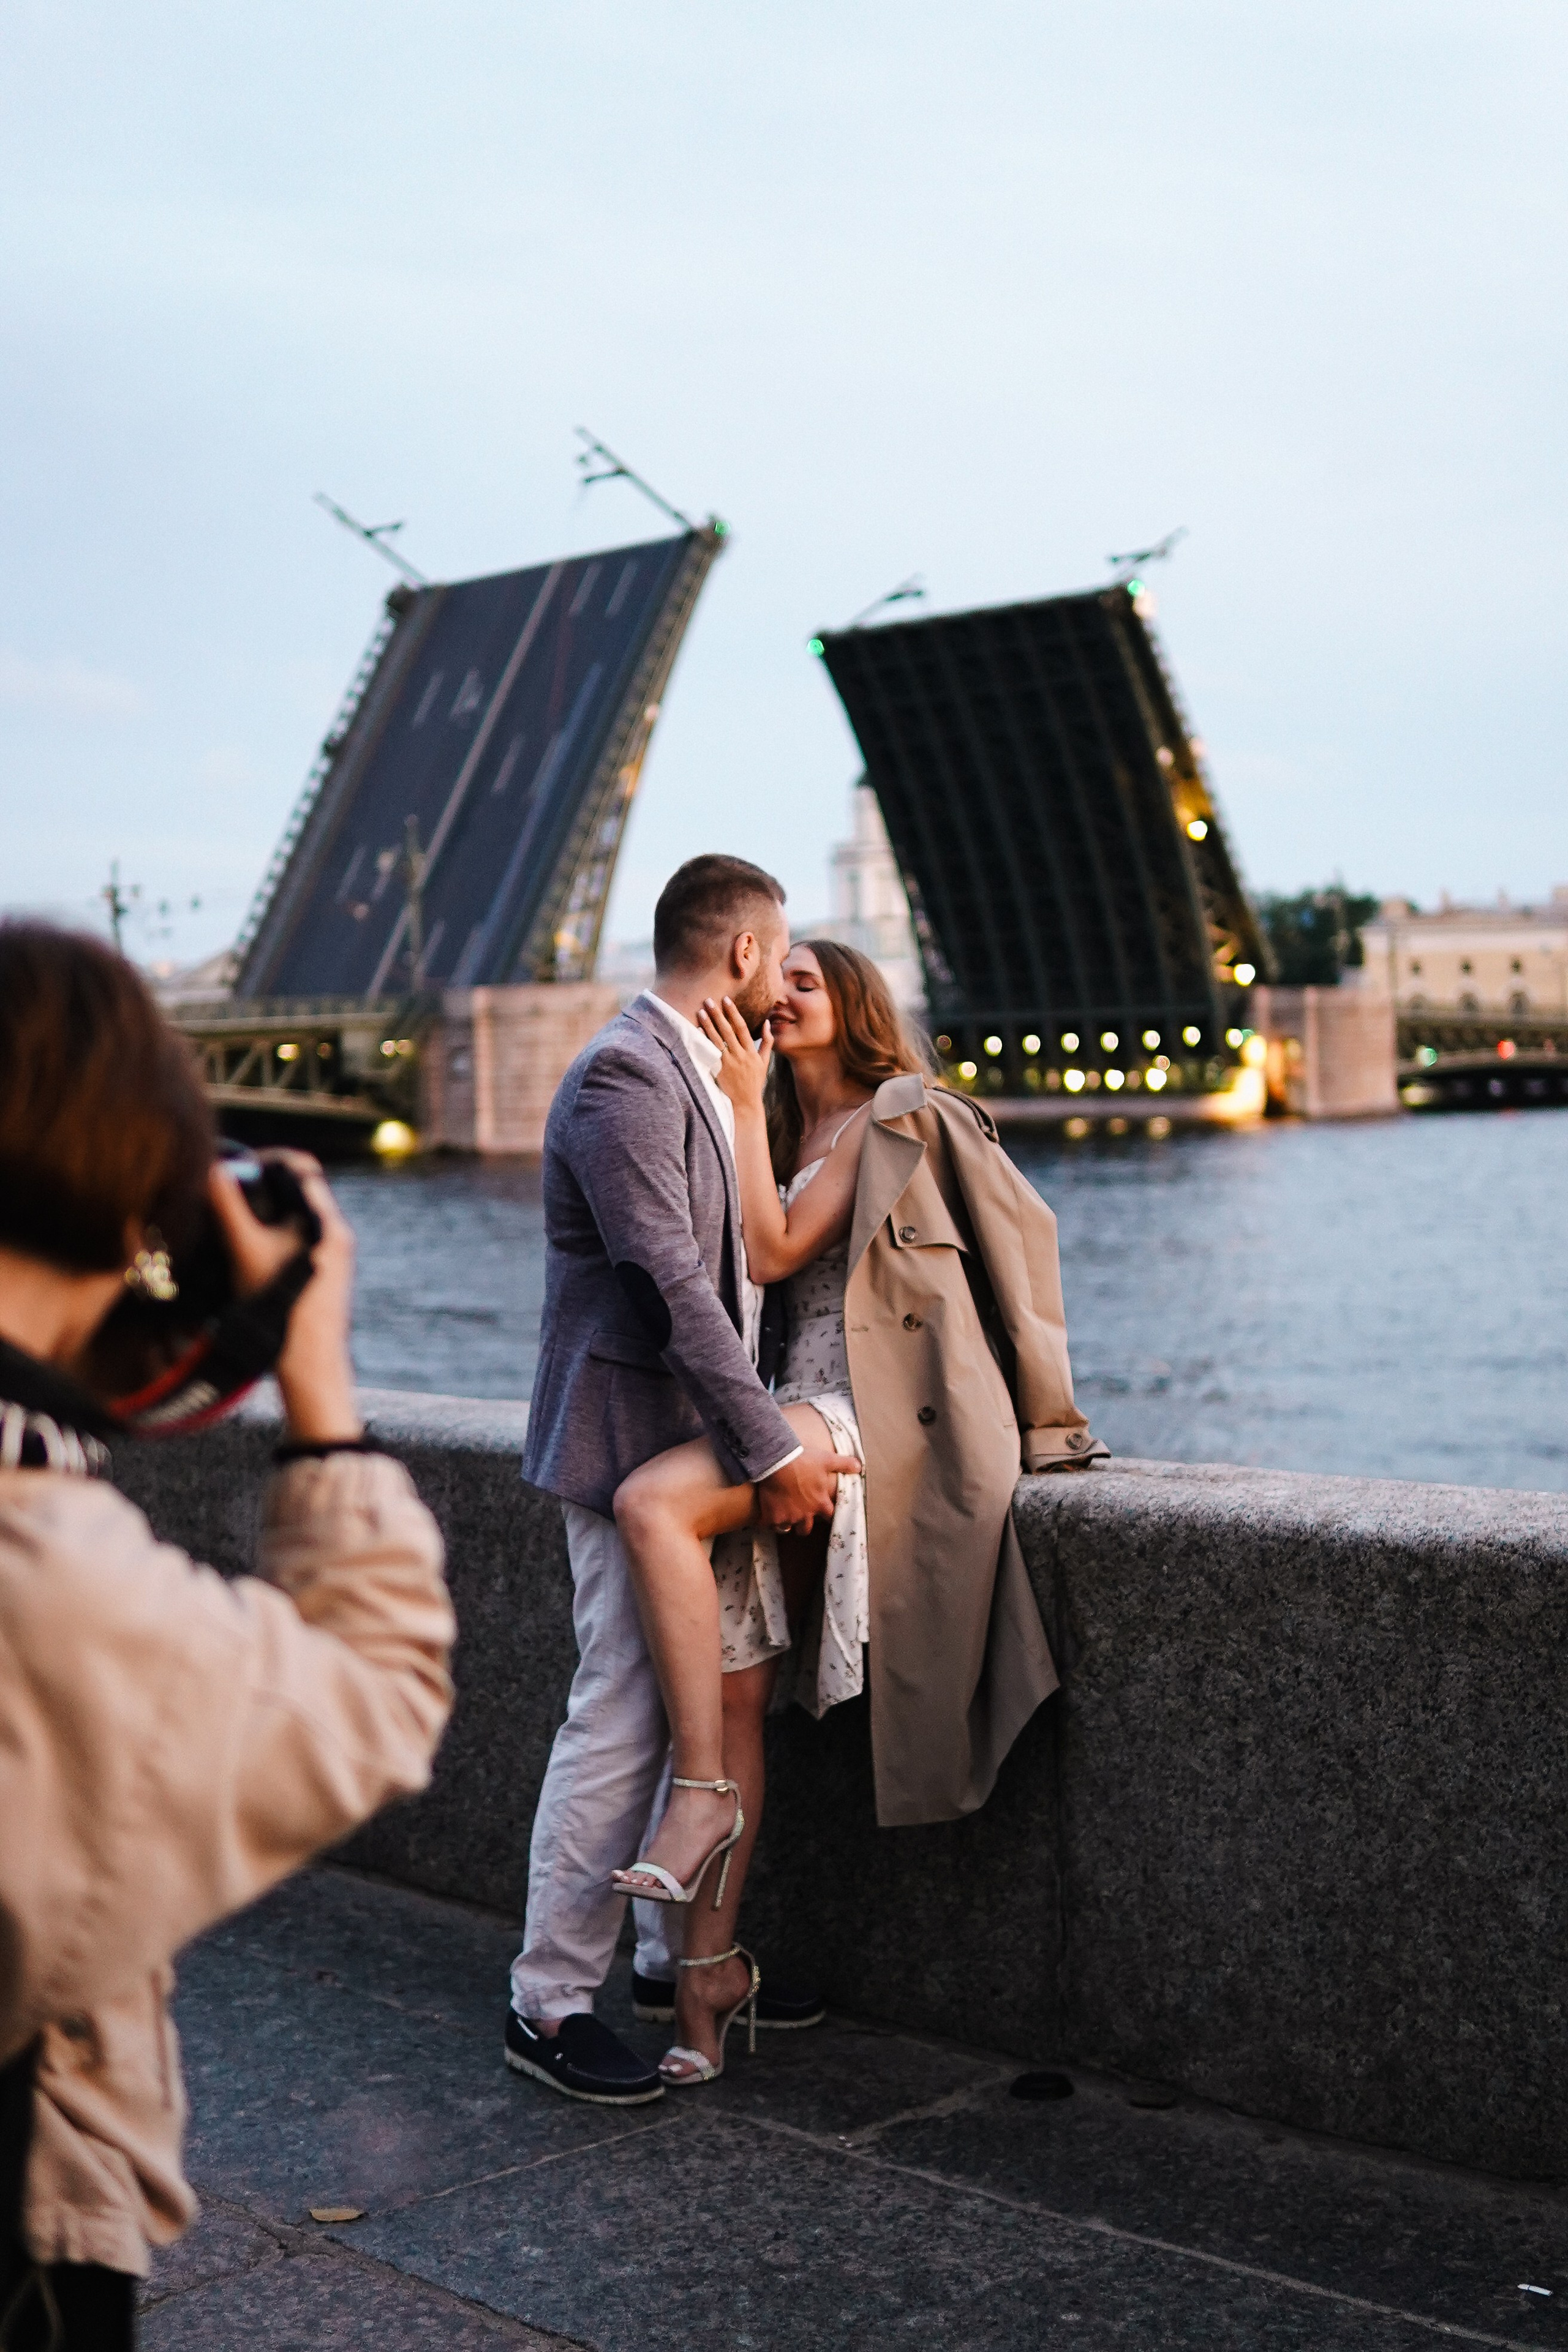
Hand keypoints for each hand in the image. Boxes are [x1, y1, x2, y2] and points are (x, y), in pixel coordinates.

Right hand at [208, 1152, 361, 1443]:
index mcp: (326, 1219)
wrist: (310, 1363)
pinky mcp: (328, 1275)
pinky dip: (276, 1235)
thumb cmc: (281, 1307)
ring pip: (298, 1216)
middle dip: (262, 1186)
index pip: (301, 1164)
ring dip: (267, 1212)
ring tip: (233, 1221)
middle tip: (228, 1193)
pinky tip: (248, 1251)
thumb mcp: (246, 1251)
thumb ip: (228, 1207)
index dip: (268, 1158)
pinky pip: (301, 1240)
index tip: (237, 1168)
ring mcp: (335, 1255)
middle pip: (298, 1189)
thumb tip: (211, 1168)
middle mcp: (337, 1233)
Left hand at [697, 995, 770, 1118]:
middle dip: (718, 1014)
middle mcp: (740, 1055)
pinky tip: (698, 1030)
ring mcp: (729, 1063)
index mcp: (751, 1051)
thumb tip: (766, 1023)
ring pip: (717, 1040)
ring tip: (701, 1011)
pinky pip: (711, 1053)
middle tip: (709, 1000)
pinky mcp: (719, 1071)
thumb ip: (767, 1041)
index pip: (742, 1027)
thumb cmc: (755, 1081)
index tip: (726, 1000)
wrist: (745, 1103)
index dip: (733, 1012)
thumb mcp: (764, 1062)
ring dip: (708, 1024)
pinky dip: (704, 1041)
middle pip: (727, 1030)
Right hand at [756, 1448, 860, 1533]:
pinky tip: (764, 1514)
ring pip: (787, 1528)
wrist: (778, 1461)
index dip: (826, 1515)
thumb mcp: (827, 1460)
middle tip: (798, 1516)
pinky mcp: (772, 1516)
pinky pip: (768, 1524)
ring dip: (785, 1523)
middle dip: (803, 1525)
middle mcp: (806, 1514)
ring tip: (780, 1515)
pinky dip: (766, 1520)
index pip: (829, 1516)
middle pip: (806, 1529)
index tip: (822, 1513)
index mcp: (821, 1503)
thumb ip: (844, 1464)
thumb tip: (859, 1467)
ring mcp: (788, 1517)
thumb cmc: (804, 1460)